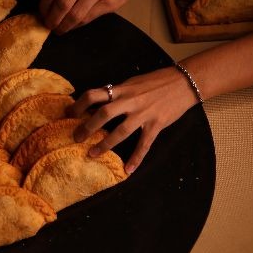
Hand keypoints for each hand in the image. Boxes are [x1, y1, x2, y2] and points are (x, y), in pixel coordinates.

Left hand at [39, 0, 133, 33]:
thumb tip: (45, 9)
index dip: (44, 7)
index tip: (42, 15)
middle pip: (62, 4)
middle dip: (53, 19)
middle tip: (50, 26)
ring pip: (75, 14)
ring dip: (64, 26)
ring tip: (60, 29)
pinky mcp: (109, 1)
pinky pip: (87, 18)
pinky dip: (76, 25)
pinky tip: (72, 26)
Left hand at [66, 67, 197, 173]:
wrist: (185, 82)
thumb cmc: (156, 81)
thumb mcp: (132, 83)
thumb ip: (116, 93)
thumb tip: (97, 101)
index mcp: (122, 89)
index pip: (94, 94)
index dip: (79, 104)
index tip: (68, 113)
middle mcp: (130, 100)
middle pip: (104, 113)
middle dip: (87, 126)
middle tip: (75, 137)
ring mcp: (144, 113)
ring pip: (121, 130)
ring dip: (105, 144)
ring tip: (92, 154)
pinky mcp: (157, 124)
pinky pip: (145, 144)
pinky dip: (136, 158)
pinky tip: (128, 170)